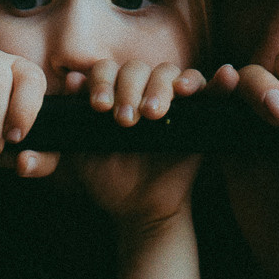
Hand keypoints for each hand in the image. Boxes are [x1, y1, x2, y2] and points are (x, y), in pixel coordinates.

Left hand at [71, 58, 206, 229]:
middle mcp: (141, 90)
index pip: (107, 70)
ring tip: (153, 115)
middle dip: (128, 89)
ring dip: (159, 88)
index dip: (102, 82)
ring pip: (166, 72)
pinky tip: (194, 87)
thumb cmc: (110, 180)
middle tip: (125, 121)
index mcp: (113, 94)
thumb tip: (73, 80)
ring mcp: (170, 99)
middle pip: (136, 68)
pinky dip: (203, 81)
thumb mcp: (84, 152)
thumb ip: (76, 119)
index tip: (100, 107)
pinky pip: (205, 86)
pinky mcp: (197, 111)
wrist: (141, 209)